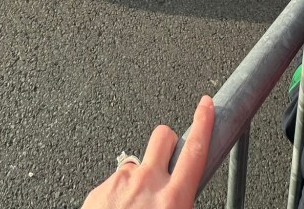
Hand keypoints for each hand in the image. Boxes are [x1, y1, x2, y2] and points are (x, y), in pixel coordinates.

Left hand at [81, 95, 214, 208]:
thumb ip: (182, 203)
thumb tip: (186, 199)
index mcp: (172, 201)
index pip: (195, 150)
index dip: (204, 122)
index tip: (206, 106)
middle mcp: (145, 184)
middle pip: (162, 136)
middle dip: (168, 142)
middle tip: (169, 160)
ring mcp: (119, 184)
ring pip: (136, 162)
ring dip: (140, 177)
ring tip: (137, 207)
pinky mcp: (97, 190)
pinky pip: (115, 182)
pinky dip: (119, 194)